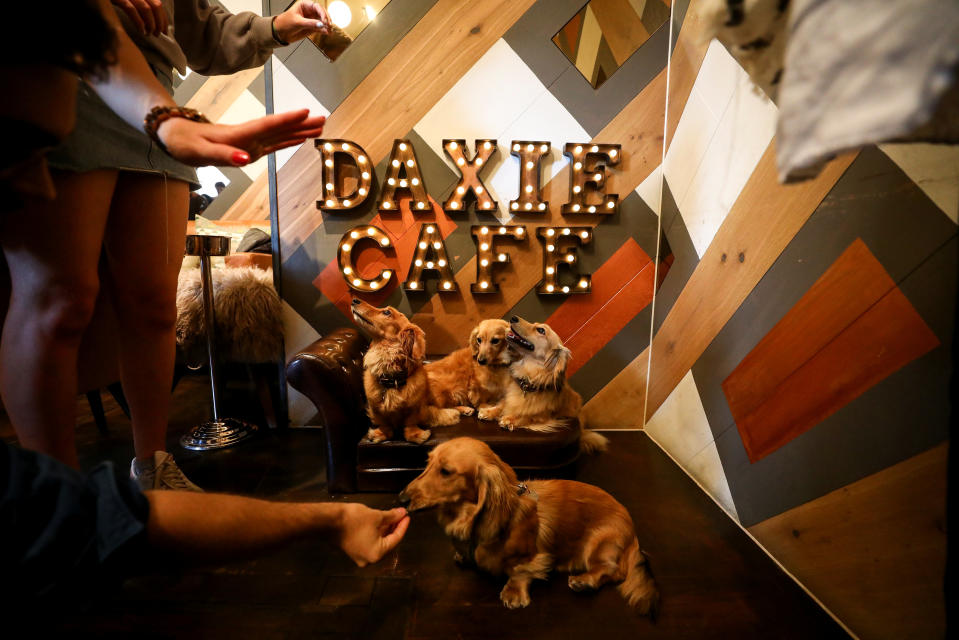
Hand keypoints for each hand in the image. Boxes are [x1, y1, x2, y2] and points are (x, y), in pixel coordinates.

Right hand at [112, 0, 168, 35]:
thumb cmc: (108, 1)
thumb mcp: (127, 2)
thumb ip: (139, 7)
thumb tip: (153, 24)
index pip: (157, 4)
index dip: (163, 18)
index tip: (165, 31)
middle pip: (155, 6)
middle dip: (160, 22)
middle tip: (159, 34)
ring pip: (146, 8)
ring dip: (151, 24)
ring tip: (151, 34)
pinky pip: (131, 9)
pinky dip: (139, 22)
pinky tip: (141, 31)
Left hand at [156, 108, 325, 166]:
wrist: (174, 135)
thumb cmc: (185, 143)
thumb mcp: (200, 152)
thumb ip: (224, 155)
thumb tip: (247, 158)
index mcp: (239, 135)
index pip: (268, 125)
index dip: (287, 120)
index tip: (306, 112)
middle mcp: (248, 136)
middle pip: (279, 128)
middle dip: (301, 124)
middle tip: (323, 119)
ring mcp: (249, 141)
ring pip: (279, 134)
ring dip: (298, 131)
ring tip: (319, 127)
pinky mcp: (248, 147)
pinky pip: (272, 142)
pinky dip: (287, 140)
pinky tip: (299, 138)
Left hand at [272, 1, 330, 43]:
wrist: (280, 33)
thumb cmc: (284, 23)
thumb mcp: (297, 22)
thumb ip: (310, 23)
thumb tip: (321, 24)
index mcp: (304, 5)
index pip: (316, 6)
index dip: (322, 13)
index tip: (324, 20)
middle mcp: (309, 11)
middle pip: (322, 13)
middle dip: (326, 19)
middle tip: (328, 25)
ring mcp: (311, 20)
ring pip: (322, 21)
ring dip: (326, 25)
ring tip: (329, 30)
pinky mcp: (312, 27)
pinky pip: (320, 28)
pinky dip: (324, 30)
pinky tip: (327, 32)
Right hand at [336, 504, 409, 566]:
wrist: (329, 521)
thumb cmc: (353, 520)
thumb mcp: (376, 516)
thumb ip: (392, 517)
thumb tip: (402, 514)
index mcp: (377, 554)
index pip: (396, 539)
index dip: (403, 526)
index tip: (407, 516)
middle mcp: (369, 559)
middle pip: (388, 543)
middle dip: (394, 528)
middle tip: (401, 515)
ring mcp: (360, 556)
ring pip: (378, 542)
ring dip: (385, 530)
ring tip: (392, 516)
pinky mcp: (353, 551)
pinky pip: (370, 542)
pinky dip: (376, 533)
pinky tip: (380, 522)